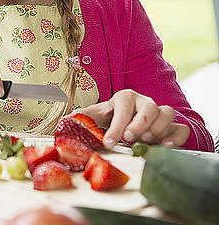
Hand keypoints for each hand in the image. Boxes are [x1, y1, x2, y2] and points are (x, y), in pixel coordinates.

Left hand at [73, 89, 189, 148]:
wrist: (129, 122)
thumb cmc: (110, 118)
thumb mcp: (95, 117)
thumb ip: (82, 118)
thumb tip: (64, 122)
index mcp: (124, 98)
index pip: (123, 107)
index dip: (116, 125)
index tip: (108, 142)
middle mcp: (144, 102)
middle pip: (149, 107)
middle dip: (139, 124)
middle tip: (129, 138)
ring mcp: (160, 112)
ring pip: (166, 114)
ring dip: (157, 129)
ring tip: (145, 141)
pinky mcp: (172, 126)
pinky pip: (180, 127)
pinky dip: (175, 136)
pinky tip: (166, 146)